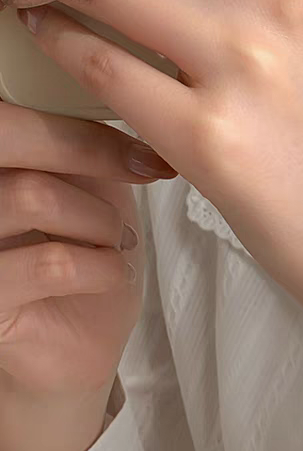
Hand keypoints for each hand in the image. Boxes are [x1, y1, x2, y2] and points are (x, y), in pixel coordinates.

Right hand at [0, 101, 175, 450]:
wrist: (75, 350)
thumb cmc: (80, 265)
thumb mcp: (90, 195)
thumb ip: (89, 151)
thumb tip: (140, 99)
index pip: (10, 111)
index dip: (78, 115)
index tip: (141, 136)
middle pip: (7, 134)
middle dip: (85, 150)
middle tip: (141, 170)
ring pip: (34, 194)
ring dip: (100, 218)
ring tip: (118, 240)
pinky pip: (51, 262)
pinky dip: (101, 265)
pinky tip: (111, 274)